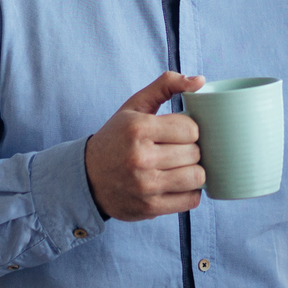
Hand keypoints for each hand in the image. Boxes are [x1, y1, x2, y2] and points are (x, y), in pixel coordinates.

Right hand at [85, 72, 206, 221]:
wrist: (87, 178)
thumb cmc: (116, 138)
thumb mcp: (134, 106)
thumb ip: (165, 85)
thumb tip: (200, 80)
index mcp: (138, 129)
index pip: (191, 129)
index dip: (189, 130)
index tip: (179, 132)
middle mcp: (141, 158)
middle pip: (195, 153)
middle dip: (192, 150)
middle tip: (179, 150)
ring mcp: (145, 186)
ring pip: (197, 177)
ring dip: (194, 171)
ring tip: (182, 167)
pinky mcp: (149, 208)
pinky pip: (191, 200)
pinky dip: (190, 192)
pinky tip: (178, 184)